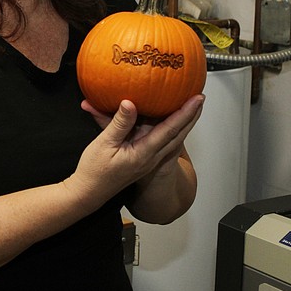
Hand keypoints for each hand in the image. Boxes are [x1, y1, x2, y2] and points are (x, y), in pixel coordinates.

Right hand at [64, 95, 203, 210]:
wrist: (89, 193)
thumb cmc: (94, 171)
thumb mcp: (104, 144)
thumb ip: (119, 123)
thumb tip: (130, 104)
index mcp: (144, 153)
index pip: (170, 129)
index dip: (185, 113)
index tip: (196, 99)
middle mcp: (151, 157)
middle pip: (178, 134)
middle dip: (191, 116)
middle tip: (200, 98)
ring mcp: (148, 159)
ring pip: (172, 138)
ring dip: (183, 122)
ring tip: (191, 106)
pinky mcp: (143, 158)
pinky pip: (161, 140)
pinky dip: (170, 128)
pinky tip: (168, 119)